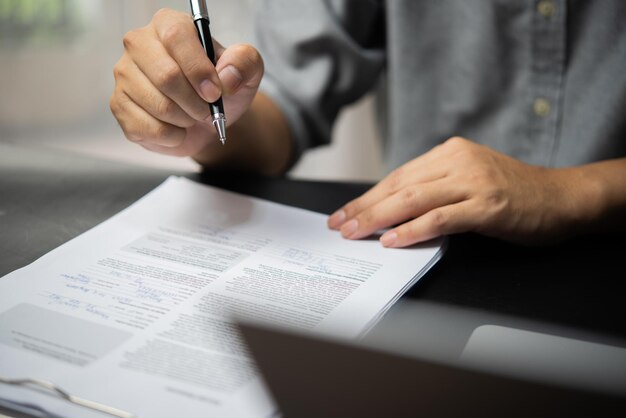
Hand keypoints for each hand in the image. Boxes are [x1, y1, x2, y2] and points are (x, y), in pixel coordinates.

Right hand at [110, 8, 263, 157]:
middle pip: (166, 76)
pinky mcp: (119, 105)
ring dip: (186, 119)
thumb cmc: (222, 86)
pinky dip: (172, 136)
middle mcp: (139, 44)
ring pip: (159, 106)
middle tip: (207, 109)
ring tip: (192, 115)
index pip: (176, 37)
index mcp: (168, 24)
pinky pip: (148, 128)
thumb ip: (245, 62)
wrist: (209, 118)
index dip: (198, 69)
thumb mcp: (247, 70)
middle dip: (196, 101)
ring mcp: (125, 75)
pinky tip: (177, 128)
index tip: (215, 92)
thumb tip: (227, 76)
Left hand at [328, 137, 596, 246]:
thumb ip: (435, 189)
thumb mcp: (468, 180)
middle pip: (399, 185)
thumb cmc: (513, 193)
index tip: (344, 213)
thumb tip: (393, 212)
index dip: (368, 196)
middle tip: (339, 225)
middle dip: (364, 208)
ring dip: (379, 218)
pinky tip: (392, 240)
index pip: (398, 175)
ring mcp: (473, 182)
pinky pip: (441, 217)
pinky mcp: (488, 205)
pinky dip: (413, 229)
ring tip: (355, 234)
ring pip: (413, 198)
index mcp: (449, 152)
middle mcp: (458, 161)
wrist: (562, 197)